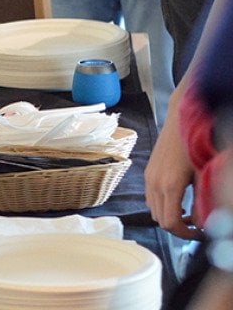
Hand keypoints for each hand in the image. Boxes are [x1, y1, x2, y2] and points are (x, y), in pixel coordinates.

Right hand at [145, 114, 200, 238]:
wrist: (181, 119)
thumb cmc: (196, 143)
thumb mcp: (204, 176)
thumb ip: (202, 202)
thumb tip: (201, 223)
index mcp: (169, 185)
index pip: (169, 223)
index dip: (185, 235)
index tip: (200, 234)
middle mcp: (154, 183)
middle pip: (159, 219)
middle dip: (177, 228)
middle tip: (196, 227)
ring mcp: (149, 177)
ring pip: (153, 210)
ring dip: (169, 216)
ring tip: (188, 214)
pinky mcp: (148, 172)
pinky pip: (151, 198)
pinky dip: (162, 205)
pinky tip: (178, 200)